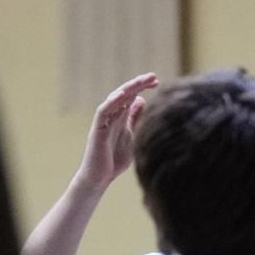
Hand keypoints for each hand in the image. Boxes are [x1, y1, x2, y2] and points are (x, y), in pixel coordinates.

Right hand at [75, 72, 157, 192]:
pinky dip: (111, 102)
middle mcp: (112, 116)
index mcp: (121, 118)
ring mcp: (104, 122)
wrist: (100, 178)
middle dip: (138, 84)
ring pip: (114, 99)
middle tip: (153, 76)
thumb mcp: (131, 136)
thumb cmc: (114, 160)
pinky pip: (102, 112)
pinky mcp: (97, 130)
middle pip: (125, 95)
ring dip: (128, 89)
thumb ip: (134, 119)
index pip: (132, 97)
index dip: (143, 88)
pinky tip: (122, 95)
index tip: (157, 81)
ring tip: (140, 81)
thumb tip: (142, 101)